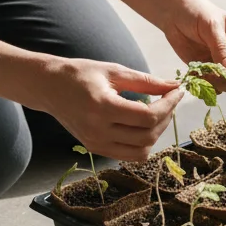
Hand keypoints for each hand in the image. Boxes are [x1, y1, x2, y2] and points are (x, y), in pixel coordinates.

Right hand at [34, 58, 182, 160]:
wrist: (49, 87)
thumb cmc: (80, 74)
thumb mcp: (114, 71)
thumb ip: (146, 81)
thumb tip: (173, 86)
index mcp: (102, 107)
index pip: (147, 117)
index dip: (168, 105)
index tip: (176, 92)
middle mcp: (98, 131)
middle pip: (147, 136)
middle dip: (166, 117)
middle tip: (170, 100)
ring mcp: (95, 144)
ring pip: (141, 152)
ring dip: (156, 133)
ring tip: (158, 113)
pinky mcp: (95, 149)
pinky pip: (129, 155)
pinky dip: (143, 143)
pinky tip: (144, 125)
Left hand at [161, 0, 225, 91]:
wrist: (174, 14)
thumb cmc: (196, 12)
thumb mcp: (211, 26)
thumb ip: (221, 47)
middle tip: (218, 76)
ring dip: (221, 85)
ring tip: (205, 75)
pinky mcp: (212, 72)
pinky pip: (216, 87)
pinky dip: (208, 87)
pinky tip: (198, 77)